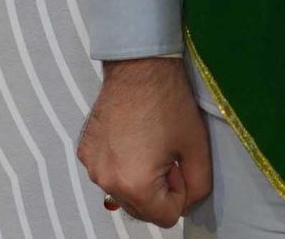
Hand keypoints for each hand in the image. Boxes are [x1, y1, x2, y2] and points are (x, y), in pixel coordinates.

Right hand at [76, 57, 210, 227]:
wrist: (139, 66)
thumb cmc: (169, 101)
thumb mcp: (197, 147)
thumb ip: (198, 185)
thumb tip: (187, 201)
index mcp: (134, 184)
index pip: (165, 217)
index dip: (181, 193)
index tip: (181, 166)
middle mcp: (106, 180)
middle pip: (141, 209)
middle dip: (160, 190)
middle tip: (169, 154)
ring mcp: (92, 166)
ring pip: (124, 192)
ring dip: (141, 178)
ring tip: (153, 143)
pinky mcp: (86, 152)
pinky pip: (109, 173)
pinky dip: (124, 165)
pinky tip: (136, 137)